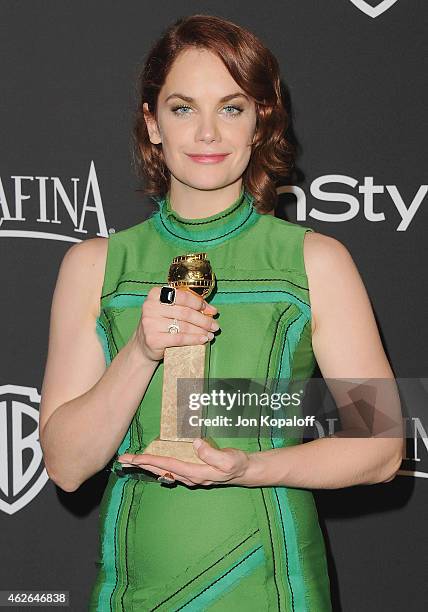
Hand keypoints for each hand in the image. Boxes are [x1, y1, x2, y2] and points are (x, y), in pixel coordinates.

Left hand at [117, 438, 250, 486]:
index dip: (151, 460)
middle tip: (123, 459)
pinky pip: (169, 469)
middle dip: (141, 464)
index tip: (136, 457)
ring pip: (163, 471)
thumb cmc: (237, 464)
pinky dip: (157, 465)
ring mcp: (189, 476)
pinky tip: (152, 463)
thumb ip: (212, 453)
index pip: (168, 465)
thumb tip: (196, 443)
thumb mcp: (228, 459)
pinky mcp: (191, 472)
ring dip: (147, 465)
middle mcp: (189, 476)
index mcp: (195, 473)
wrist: (244, 471)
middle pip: (160, 470)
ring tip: (132, 460)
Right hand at [134, 286, 219, 362]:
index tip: (211, 311)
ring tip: (210, 334)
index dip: (200, 304)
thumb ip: (187, 306)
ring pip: (184, 326)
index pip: (183, 296)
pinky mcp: (153, 339)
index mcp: (156, 294)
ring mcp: (150, 323)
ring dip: (201, 331)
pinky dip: (194, 339)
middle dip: (204, 320)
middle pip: (185, 312)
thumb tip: (211, 310)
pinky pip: (179, 338)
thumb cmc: (161, 324)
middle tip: (215, 326)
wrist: (144, 345)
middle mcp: (150, 306)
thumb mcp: (170, 310)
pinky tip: (203, 340)